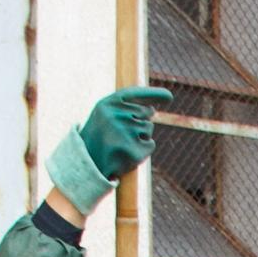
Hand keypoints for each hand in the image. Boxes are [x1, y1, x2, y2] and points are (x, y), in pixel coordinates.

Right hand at [49, 85, 174, 209]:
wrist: (87, 163)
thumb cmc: (100, 136)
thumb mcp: (106, 114)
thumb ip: (126, 106)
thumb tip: (154, 108)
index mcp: (108, 103)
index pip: (138, 93)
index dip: (156, 94)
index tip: (169, 97)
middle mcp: (116, 115)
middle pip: (147, 111)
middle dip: (141, 120)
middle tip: (122, 132)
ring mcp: (125, 133)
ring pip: (149, 128)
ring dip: (141, 135)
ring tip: (122, 142)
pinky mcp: (133, 150)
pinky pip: (150, 144)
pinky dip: (144, 149)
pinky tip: (128, 152)